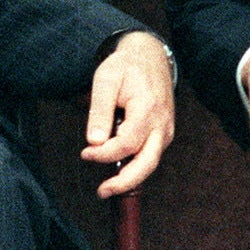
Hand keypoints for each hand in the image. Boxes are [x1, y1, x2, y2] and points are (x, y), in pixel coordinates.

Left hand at [81, 31, 175, 197]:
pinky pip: (149, 156)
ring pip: (150, 163)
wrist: (150, 58)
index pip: (127, 143)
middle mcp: (161, 124)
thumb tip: (93, 142)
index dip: (104, 153)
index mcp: (148, 108)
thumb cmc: (125, 67)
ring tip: (106, 188)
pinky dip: (133, 167)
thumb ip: (99, 111)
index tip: (85, 153)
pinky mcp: (161, 135)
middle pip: (147, 163)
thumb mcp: (106, 79)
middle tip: (102, 191)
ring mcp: (164, 131)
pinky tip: (116, 170)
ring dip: (129, 179)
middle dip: (124, 182)